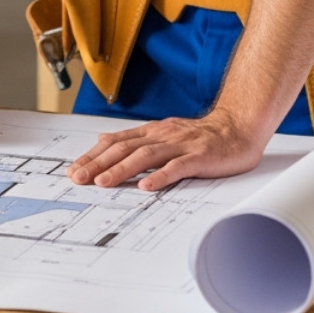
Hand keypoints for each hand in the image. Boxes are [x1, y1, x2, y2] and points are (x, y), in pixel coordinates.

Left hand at [66, 108, 267, 191]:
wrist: (239, 127)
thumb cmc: (201, 136)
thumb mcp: (164, 133)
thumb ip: (136, 138)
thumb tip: (104, 140)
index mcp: (152, 132)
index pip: (116, 142)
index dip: (93, 155)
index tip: (74, 169)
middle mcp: (162, 136)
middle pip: (125, 149)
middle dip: (99, 164)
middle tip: (78, 178)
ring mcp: (180, 146)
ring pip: (145, 156)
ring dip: (122, 169)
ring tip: (103, 182)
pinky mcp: (199, 157)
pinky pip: (178, 167)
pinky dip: (161, 176)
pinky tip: (147, 186)